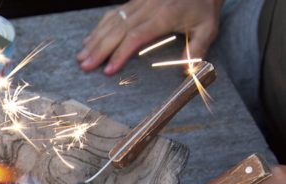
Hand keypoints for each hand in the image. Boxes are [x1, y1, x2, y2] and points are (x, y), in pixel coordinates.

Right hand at [77, 0, 222, 74]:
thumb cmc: (204, 6)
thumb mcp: (208, 27)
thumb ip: (197, 49)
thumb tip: (187, 71)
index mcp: (164, 16)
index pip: (136, 36)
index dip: (120, 53)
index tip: (108, 70)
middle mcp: (147, 8)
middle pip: (118, 30)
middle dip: (99, 49)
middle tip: (84, 66)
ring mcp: (139, 3)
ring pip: (112, 22)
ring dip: (94, 40)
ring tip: (81, 57)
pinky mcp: (134, 1)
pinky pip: (113, 15)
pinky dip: (98, 28)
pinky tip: (88, 40)